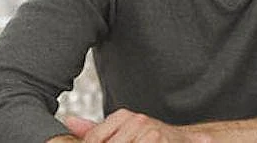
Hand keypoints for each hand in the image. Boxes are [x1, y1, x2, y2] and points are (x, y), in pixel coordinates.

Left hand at [63, 109, 208, 142]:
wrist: (188, 140)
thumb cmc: (153, 139)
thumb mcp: (123, 133)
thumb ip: (95, 130)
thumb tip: (68, 121)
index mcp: (123, 116)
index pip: (92, 139)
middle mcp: (136, 120)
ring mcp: (148, 131)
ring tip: (133, 142)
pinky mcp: (158, 138)